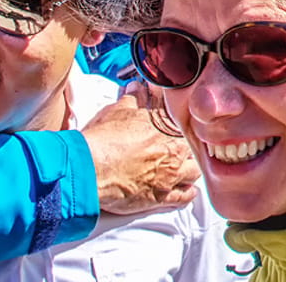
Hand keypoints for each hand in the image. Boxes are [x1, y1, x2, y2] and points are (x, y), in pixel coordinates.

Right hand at [81, 94, 199, 214]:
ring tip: (183, 167)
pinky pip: (184, 197)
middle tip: (178, 147)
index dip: (183, 123)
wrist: (91, 170)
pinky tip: (186, 190)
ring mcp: (171, 175)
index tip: (179, 126)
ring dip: (190, 169)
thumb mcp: (118, 110)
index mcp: (168, 127)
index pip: (186, 121)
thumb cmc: (102, 141)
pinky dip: (187, 194)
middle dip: (188, 145)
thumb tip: (137, 89)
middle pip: (194, 147)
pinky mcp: (162, 197)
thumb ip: (133, 98)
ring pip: (194, 171)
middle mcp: (174, 151)